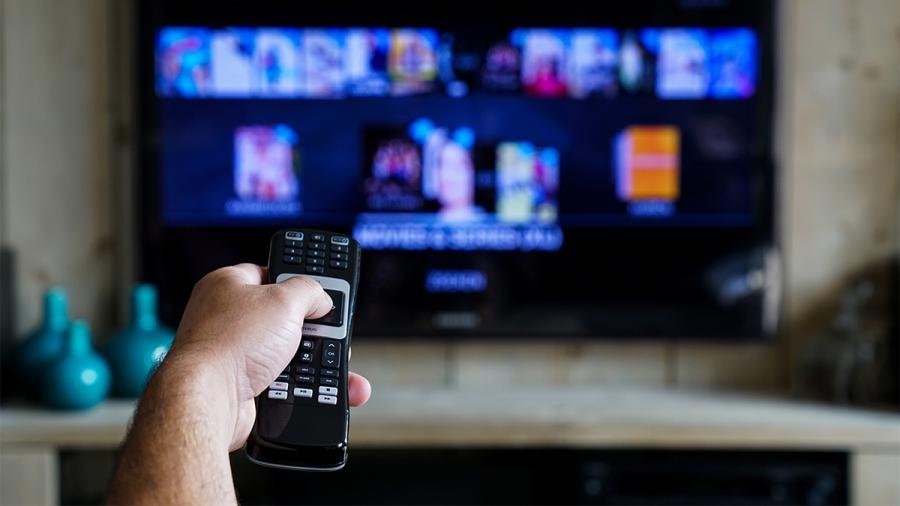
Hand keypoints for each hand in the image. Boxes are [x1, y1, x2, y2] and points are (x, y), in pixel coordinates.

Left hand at [169, 263, 371, 449]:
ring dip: (304, 360)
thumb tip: (320, 298)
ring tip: (316, 363)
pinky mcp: (238, 382)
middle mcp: (224, 317)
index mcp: (227, 285)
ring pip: (281, 351)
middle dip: (306, 329)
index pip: (270, 273)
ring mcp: (230, 351)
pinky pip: (276, 379)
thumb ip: (309, 290)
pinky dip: (292, 384)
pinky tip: (299, 384)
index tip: (318, 293)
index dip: (296, 283)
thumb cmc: (229, 345)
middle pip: (280, 316)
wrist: (209, 398)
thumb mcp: (285, 300)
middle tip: (322, 333)